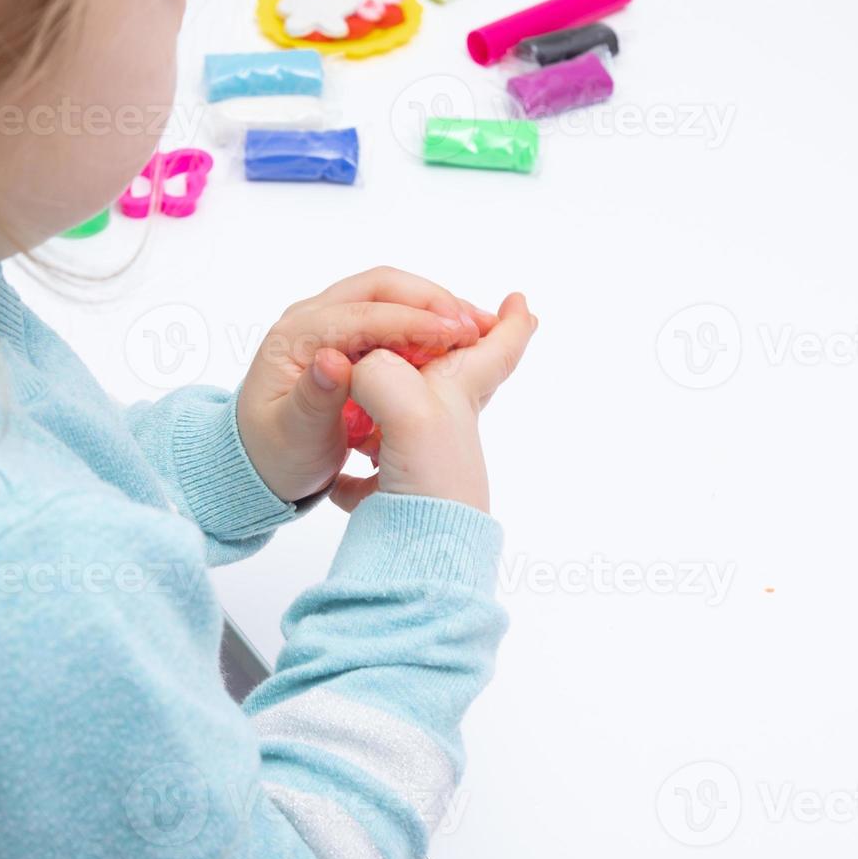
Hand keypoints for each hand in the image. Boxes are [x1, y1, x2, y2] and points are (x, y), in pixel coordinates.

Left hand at [237, 268, 498, 503]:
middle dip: (433, 301)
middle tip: (477, 324)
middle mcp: (313, 317)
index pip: (364, 315)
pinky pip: (396, 315)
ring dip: (438, 308)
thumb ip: (313, 399)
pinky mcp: (350, 336)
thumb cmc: (273, 454)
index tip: (458, 335)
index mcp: (296, 336)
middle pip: (382, 287)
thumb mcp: (292, 436)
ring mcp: (332, 322)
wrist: (258, 462)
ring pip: (393, 296)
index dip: (414, 321)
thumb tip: (331, 361)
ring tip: (480, 328)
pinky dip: (430, 323)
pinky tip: (461, 341)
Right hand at [332, 293, 536, 514]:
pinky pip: (368, 476)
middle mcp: (442, 424)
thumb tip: (350, 368)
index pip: (496, 350)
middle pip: (453, 380)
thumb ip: (380, 374)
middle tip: (445, 330)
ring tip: (361, 387)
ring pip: (407, 421)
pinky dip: (354, 471)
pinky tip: (337, 475)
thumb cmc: (431, 484)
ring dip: (387, 401)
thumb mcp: (411, 414)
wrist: (418, 559)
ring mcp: (418, 461)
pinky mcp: (390, 497)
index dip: (512, 322)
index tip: (520, 299)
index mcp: (457, 393)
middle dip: (449, 353)